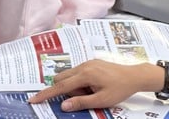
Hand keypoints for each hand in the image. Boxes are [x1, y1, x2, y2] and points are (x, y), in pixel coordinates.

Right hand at [28, 60, 144, 111]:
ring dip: (74, 86)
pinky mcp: (91, 63)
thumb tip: (63, 106)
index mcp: (85, 75)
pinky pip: (77, 73)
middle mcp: (84, 66)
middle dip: (67, 91)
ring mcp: (87, 63)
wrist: (134, 76)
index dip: (46, 94)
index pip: (60, 86)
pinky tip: (94, 86)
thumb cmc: (119, 89)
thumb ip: (81, 102)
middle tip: (85, 96)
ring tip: (92, 92)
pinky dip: (80, 82)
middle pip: (62, 79)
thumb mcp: (101, 100)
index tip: (33, 99)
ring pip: (69, 76)